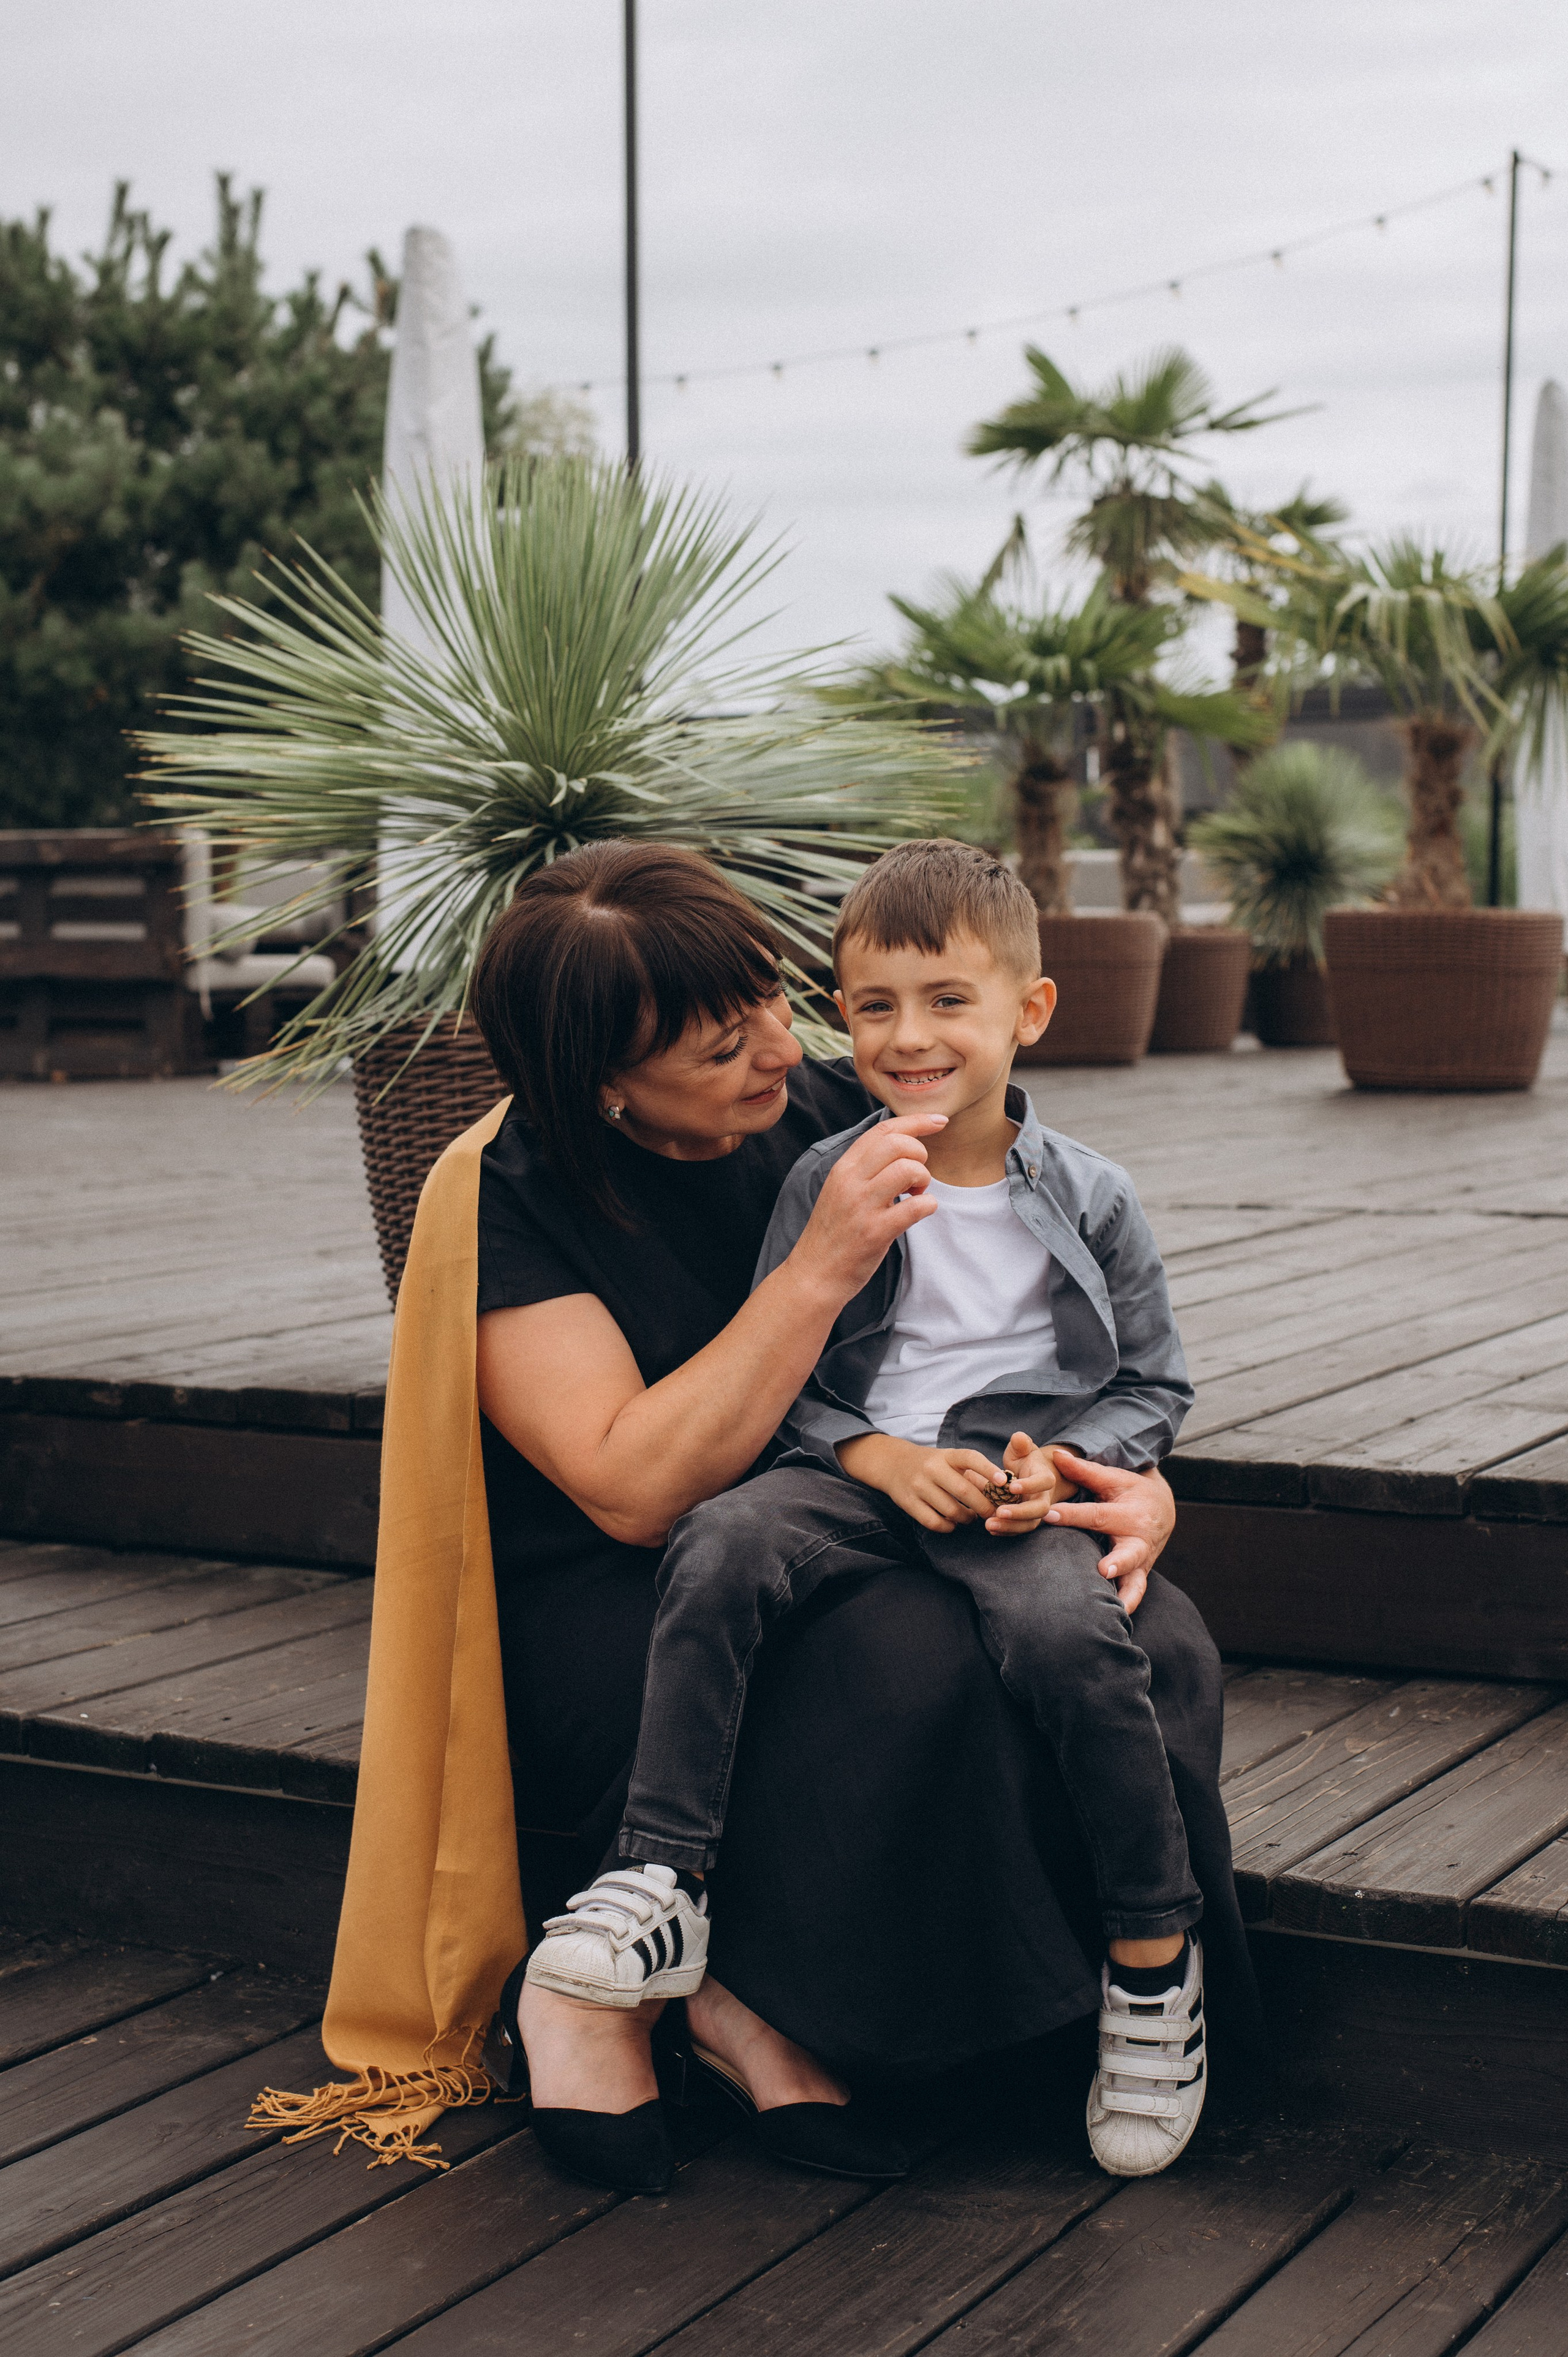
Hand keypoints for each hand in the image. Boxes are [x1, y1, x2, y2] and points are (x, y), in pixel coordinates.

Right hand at [791, 1116, 946, 1302]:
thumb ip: (865, 1168)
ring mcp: (862, 1206)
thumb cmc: (834, 1233)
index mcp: (843, 1168)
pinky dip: (928, 1206)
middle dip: (920, 1154)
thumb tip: (902, 1148)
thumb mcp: (841, 1190)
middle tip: (916, 1177)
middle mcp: (850, 1181)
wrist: (814, 1275)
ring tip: (916, 1195)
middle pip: (898, 1144)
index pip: (883, 1130)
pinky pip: (916, 1207)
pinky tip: (920, 1212)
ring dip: (923, 1180)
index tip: (939, 1121)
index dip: (916, 1121)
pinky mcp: (874, 1232)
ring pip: (908, 1170)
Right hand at [836, 1432, 1007, 1533]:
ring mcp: (918, 1485)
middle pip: (964, 1491)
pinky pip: (934, 1522)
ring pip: (951, 1510)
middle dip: (983, 1506)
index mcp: (946, 1455)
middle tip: (991, 1513)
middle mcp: (932, 1468)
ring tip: (970, 1517)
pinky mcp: (908, 1502)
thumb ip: (972, 1472)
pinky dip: (948, 1527)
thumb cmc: (932, 1465)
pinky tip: (952, 1523)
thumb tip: (1002, 1491)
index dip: (988, 1469)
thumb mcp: (949, 1460)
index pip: (970, 1458)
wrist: (893, 1464)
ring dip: (966, 1518)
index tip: (1003, 1482)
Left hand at [981, 1432, 1078, 1537]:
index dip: (1030, 1485)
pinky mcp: (1025, 1521)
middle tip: (1000, 1512)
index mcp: (1044, 1477)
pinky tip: (991, 1529)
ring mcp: (1035, 1512)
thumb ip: (1020, 1444)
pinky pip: (1019, 1530)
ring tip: (989, 1524)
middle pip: (1040, 1509)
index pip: (1044, 1482)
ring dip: (1010, 1526)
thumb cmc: (1023, 1460)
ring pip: (1029, 1524)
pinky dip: (1006, 1531)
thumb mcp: (1021, 1449)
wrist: (1027, 1476)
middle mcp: (1044, 1497)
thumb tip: (1018, 1437)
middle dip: (1020, 1513)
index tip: (1012, 1486)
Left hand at [1043, 1451, 1175, 1612]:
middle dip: (1117, 1561)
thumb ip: (1084, 1470)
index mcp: (1128, 1512)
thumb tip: (1057, 1454)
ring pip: (1137, 1580)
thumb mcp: (1111, 1477)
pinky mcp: (1140, 1574)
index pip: (1096, 1514)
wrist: (1162, 1508)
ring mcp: (1141, 1560)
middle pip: (1128, 1552)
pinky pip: (1136, 1593)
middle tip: (1103, 1569)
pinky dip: (1127, 1606)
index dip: (1071, 1515)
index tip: (1048, 1515)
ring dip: (1126, 1594)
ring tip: (1116, 1609)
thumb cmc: (1129, 1490)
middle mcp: (1138, 1538)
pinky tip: (1114, 1622)